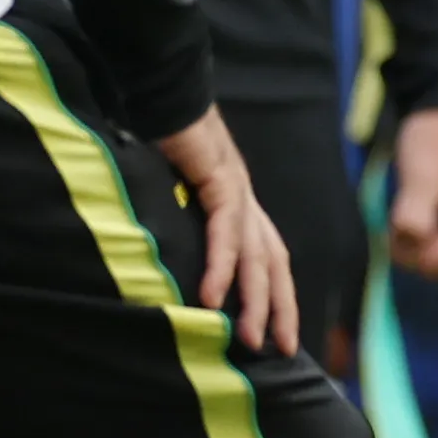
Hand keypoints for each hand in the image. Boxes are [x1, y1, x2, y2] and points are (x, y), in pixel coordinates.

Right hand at [154, 104, 297, 353]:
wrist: (158, 87)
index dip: (277, 297)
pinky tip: (212, 296)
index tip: (279, 337)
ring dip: (254, 299)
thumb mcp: (169, 193)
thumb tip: (160, 268)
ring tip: (249, 339)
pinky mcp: (221, 176)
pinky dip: (221, 264)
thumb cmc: (157, 138)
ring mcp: (237, 187)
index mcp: (238, 202)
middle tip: (280, 350)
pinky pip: (226, 228)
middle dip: (280, 308)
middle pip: (274, 261)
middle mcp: (245, 198)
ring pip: (256, 253)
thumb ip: (177, 226)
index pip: (268, 257)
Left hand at [387, 106, 437, 277]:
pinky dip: (430, 225)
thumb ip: (414, 212)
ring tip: (423, 194)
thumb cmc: (437, 138)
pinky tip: (433, 199)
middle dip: (414, 239)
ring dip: (421, 230)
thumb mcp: (420, 172)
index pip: (434, 265)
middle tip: (411, 199)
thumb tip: (411, 244)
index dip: (408, 247)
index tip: (399, 216)